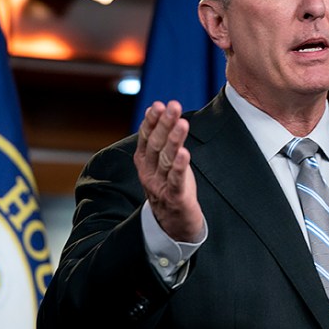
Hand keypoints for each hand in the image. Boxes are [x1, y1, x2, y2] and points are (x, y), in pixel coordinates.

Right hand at [134, 101, 203, 241]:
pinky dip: (179, 166)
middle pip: (156, 145)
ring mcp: (160, 185)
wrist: (173, 224)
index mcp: (144, 161)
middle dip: (165, 124)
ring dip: (174, 140)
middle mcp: (148, 172)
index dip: (152, 121)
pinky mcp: (174, 198)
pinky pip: (176, 180)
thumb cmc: (169, 186)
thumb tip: (154, 109)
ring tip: (182, 123)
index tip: (158, 104)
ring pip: (166, 160)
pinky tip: (184, 153)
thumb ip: (158, 138)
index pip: (146, 137)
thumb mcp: (161, 161)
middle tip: (173, 106)